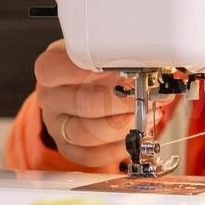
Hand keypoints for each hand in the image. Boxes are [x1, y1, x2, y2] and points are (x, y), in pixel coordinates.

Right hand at [34, 40, 159, 168]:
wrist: (81, 84)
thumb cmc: (92, 65)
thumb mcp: (99, 48)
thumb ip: (119, 54)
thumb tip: (153, 65)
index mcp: (51, 67)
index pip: (61, 69)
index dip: (97, 70)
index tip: (127, 70)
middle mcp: (50, 97)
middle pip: (83, 103)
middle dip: (122, 102)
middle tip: (145, 97)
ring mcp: (56, 125)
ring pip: (86, 134)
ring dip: (122, 127)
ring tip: (143, 117)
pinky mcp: (67, 147)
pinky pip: (90, 155)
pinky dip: (116, 148)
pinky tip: (132, 135)